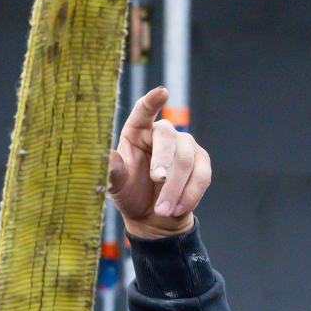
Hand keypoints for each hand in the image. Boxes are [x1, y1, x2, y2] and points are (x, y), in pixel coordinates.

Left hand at [107, 85, 211, 238]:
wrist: (153, 217)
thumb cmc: (131, 194)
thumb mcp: (117, 185)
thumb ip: (113, 171)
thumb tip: (108, 157)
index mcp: (136, 131)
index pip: (144, 111)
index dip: (152, 101)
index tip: (162, 92)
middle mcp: (162, 133)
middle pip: (168, 138)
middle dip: (164, 162)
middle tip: (158, 180)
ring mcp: (184, 145)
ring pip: (186, 160)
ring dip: (174, 188)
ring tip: (162, 210)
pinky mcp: (201, 161)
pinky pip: (201, 175)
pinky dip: (189, 195)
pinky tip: (176, 209)